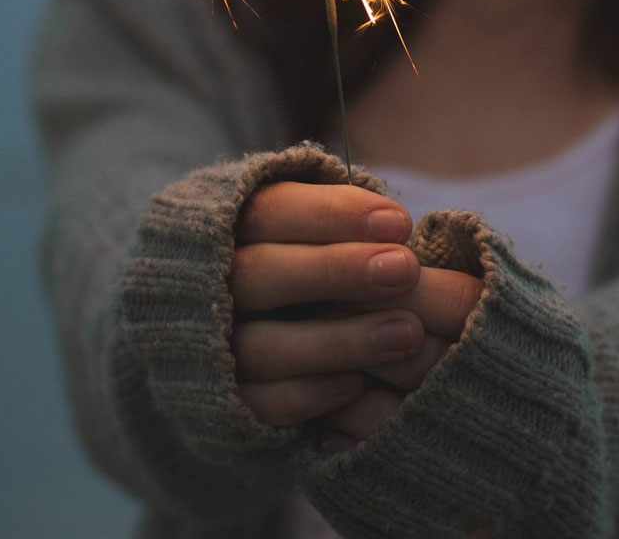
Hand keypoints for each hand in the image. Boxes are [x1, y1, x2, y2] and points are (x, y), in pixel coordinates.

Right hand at [230, 181, 422, 425]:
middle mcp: (211, 290)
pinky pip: (258, 404)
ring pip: (257, 345)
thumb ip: (344, 230)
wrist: (262, 363)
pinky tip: (357, 384)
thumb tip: (394, 224)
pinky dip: (307, 393)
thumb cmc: (317, 285)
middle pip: (255, 274)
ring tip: (407, 333)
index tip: (399, 223)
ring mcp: (213, 350)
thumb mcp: (319, 242)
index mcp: (227, 234)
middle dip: (334, 271)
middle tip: (404, 269)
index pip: (268, 213)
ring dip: (335, 340)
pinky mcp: (225, 404)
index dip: (330, 215)